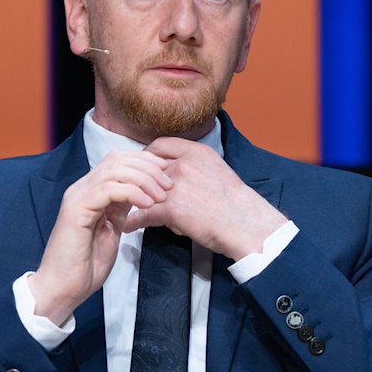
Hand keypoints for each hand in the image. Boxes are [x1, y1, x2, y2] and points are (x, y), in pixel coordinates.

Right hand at [28, 150, 172, 324]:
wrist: (62, 289)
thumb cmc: (86, 266)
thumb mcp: (112, 230)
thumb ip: (121, 210)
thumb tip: (141, 195)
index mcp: (89, 191)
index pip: (118, 161)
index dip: (145, 162)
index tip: (166, 175)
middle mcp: (81, 188)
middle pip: (118, 159)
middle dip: (148, 167)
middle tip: (168, 184)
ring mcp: (77, 197)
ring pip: (114, 170)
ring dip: (144, 179)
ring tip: (161, 196)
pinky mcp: (76, 210)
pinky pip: (108, 189)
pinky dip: (132, 192)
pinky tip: (147, 204)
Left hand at [124, 137, 287, 260]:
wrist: (246, 223)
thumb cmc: (236, 203)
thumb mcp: (218, 170)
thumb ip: (196, 167)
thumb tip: (179, 174)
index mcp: (197, 152)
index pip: (160, 145)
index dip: (148, 157)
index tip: (144, 168)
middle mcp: (185, 164)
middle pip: (148, 167)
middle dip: (138, 179)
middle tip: (130, 187)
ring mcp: (177, 186)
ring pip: (143, 190)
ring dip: (133, 200)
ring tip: (125, 207)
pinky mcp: (172, 208)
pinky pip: (143, 214)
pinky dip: (134, 221)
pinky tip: (129, 226)